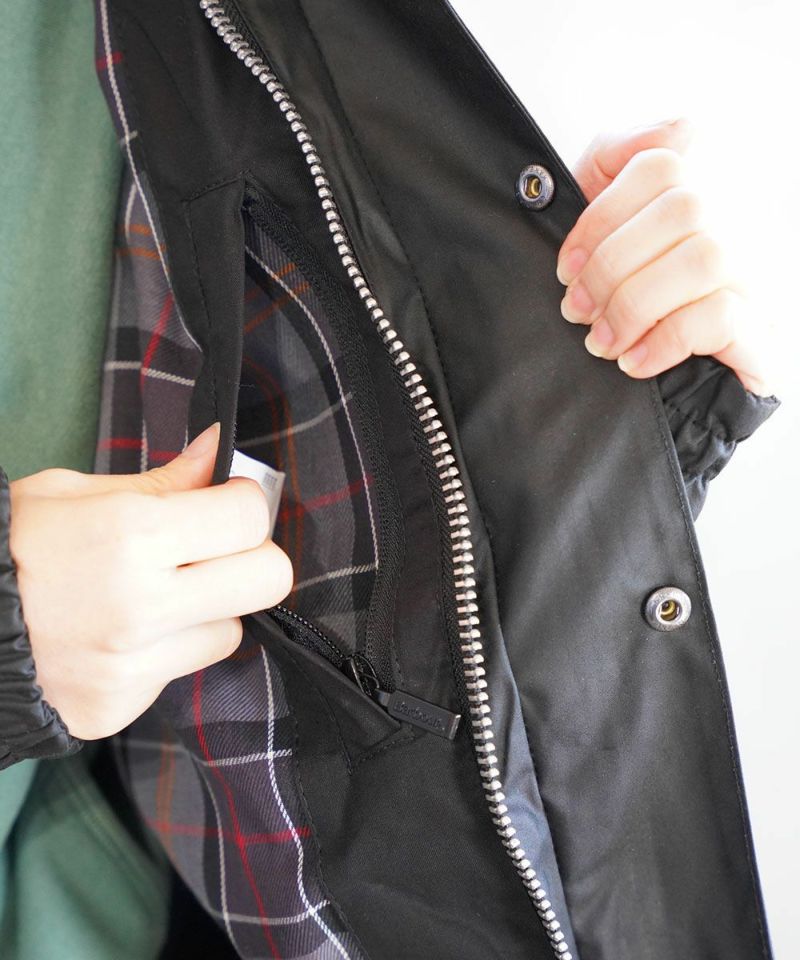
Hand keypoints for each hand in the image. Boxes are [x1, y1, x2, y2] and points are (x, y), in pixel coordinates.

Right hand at [9, 423, 292, 739]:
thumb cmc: (5, 546)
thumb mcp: (74, 493)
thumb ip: (161, 481)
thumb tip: (219, 451)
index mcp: (129, 535)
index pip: (248, 518)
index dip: (245, 504)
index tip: (227, 502)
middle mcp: (140, 605)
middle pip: (268, 580)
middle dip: (253, 557)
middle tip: (217, 548)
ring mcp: (131, 665)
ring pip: (229, 631)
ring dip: (210, 610)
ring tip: (158, 595)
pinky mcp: (119, 707)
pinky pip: (181, 671)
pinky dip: (167, 651)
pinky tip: (123, 635)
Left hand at [556, 117, 774, 395]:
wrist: (671, 386)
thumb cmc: (629, 292)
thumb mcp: (606, 219)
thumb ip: (619, 156)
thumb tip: (681, 128)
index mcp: (701, 188)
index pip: (659, 163)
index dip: (600, 215)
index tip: (566, 266)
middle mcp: (741, 223)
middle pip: (682, 209)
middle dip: (610, 267)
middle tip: (575, 309)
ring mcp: (758, 274)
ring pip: (705, 260)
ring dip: (633, 305)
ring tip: (600, 341)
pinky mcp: (761, 329)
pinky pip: (720, 317)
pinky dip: (663, 341)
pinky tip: (633, 361)